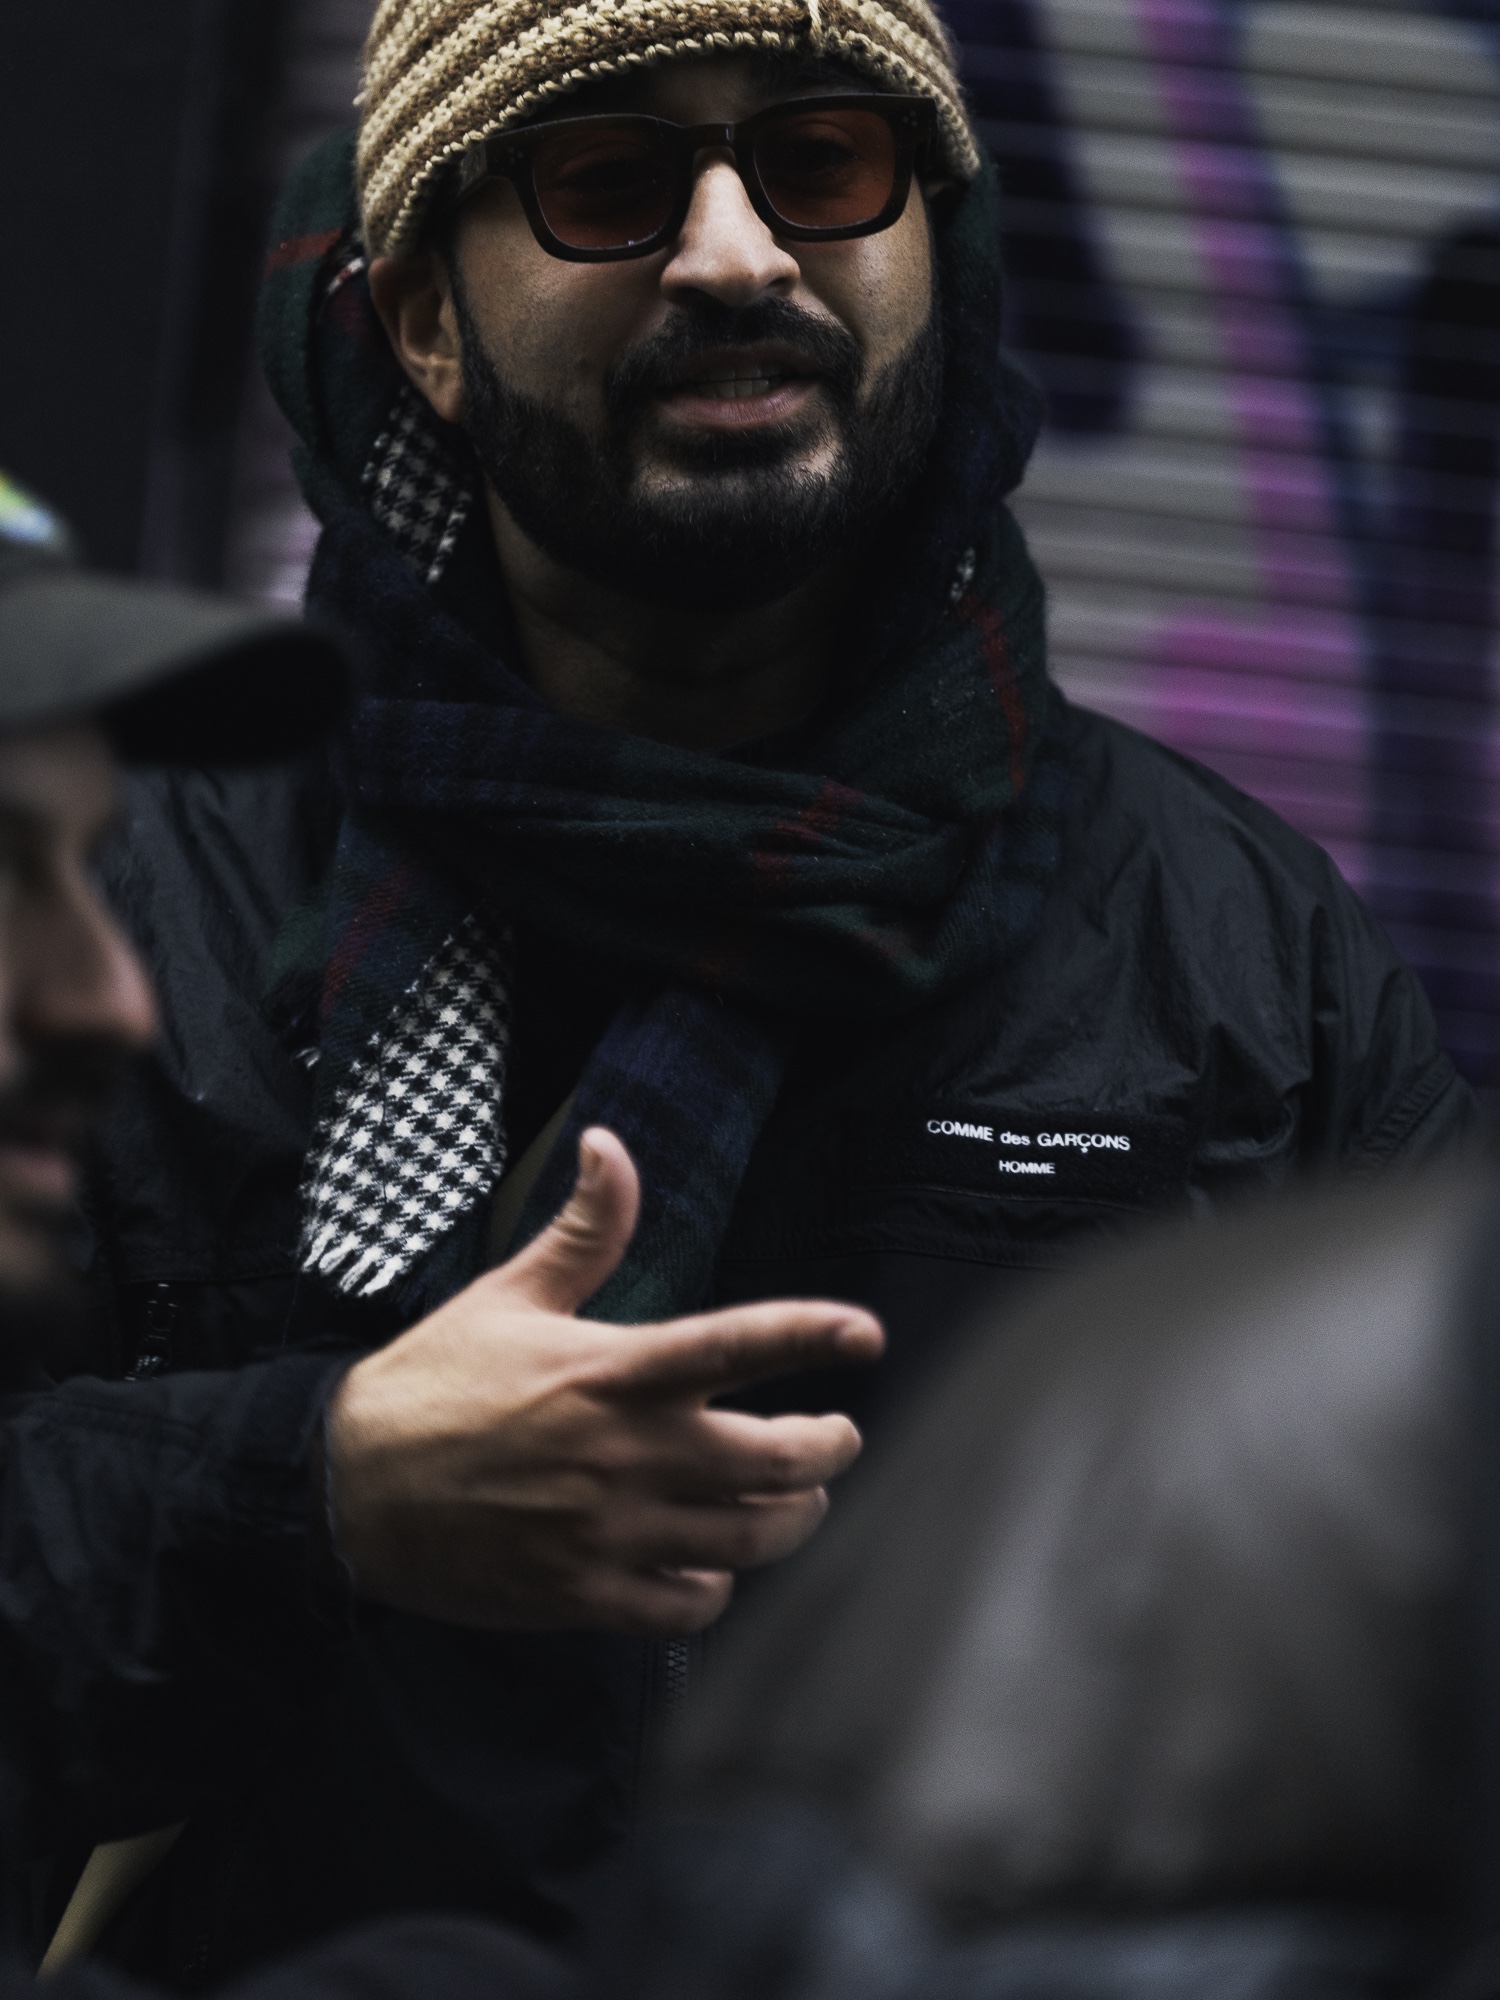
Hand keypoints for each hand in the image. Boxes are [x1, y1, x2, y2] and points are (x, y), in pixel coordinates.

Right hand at [325, 1128, 883, 1634]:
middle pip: (774, 1461)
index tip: (866, 1334)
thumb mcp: (509, 1294)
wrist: (347, 1487)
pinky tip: (715, 1563)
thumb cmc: (434, 1382)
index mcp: (612, 1370)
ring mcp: (608, 1531)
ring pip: (747, 1537)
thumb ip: (584, 1230)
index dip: (811, 1335)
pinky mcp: (584, 1594)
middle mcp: (623, 1453)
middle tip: (837, 1436)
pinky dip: (718, 1586)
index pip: (736, 1346)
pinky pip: (688, 1606)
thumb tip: (610, 1142)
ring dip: (792, 1518)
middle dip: (829, 1449)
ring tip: (798, 1499)